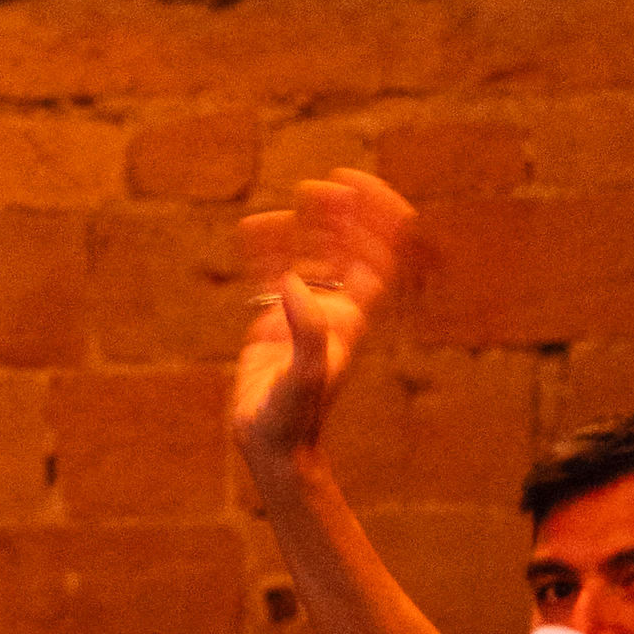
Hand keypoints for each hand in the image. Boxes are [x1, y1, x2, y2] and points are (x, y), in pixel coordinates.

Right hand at [229, 171, 413, 473]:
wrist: (272, 446)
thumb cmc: (293, 417)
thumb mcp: (304, 376)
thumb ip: (305, 330)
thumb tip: (293, 285)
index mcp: (354, 317)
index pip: (381, 257)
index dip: (377, 218)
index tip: (353, 189)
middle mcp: (335, 310)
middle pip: (352, 249)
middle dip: (344, 215)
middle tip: (321, 188)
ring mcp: (306, 314)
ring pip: (315, 256)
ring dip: (309, 226)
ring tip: (294, 200)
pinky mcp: (275, 323)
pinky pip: (274, 275)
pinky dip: (267, 251)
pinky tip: (252, 230)